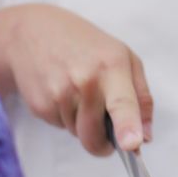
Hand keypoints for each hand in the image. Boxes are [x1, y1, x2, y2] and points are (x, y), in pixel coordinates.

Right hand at [0, 4, 152, 154]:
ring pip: (78, 135)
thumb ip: (141, 97)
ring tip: (76, 90)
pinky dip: (65, 116)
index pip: (122, 103)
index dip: (127, 126)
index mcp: (111, 66)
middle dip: (102, 143)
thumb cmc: (86, 45)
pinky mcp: (39, 105)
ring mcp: (59, 94)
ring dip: (81, 123)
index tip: (132, 145)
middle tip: (104, 125)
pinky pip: (61, 127)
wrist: (31, 31)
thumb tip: (146, 137)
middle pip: (95, 138)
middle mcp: (84, 81)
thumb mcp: (123, 57)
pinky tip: (60, 90)